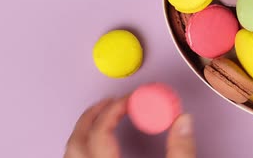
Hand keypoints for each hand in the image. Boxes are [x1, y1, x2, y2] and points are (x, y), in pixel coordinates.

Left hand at [64, 97, 195, 157]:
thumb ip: (181, 151)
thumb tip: (183, 121)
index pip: (101, 133)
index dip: (115, 110)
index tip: (130, 99)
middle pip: (76, 142)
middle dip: (92, 116)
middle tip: (110, 102)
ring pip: (69, 155)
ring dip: (83, 132)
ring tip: (100, 119)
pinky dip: (83, 149)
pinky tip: (95, 146)